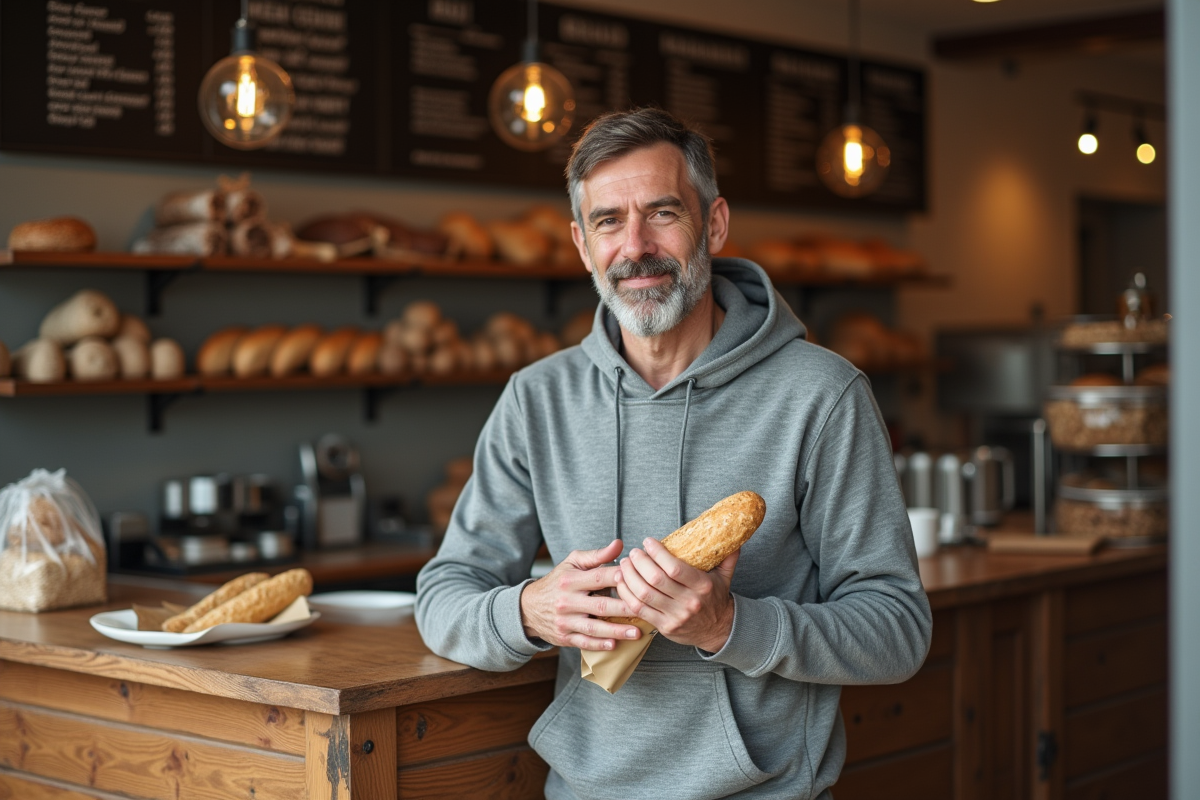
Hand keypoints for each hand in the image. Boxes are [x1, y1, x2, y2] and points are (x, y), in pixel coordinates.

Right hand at [519, 539, 643, 650]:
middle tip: (646, 609)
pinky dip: (599, 644)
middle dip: (625, 608)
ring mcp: (566, 621)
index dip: (619, 577)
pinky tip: (614, 645)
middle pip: (601, 605)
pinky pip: (584, 642)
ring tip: (637, 632)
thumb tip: (619, 544)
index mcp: (571, 580)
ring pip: (594, 627)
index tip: (639, 577)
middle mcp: (567, 601)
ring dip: (617, 631)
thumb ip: (596, 555)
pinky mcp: (565, 637)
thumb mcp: (572, 564)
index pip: (599, 577)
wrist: (529, 608)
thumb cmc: (558, 581)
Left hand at [615, 537, 737, 652]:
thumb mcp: (725, 576)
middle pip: (655, 579)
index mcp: (702, 586)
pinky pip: (639, 609)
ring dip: (629, 576)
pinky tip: (622, 582)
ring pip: (644, 594)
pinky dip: (627, 594)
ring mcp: (675, 616)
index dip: (657, 553)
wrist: (719, 631)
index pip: (675, 568)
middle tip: (634, 552)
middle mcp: (688, 602)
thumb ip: (728, 556)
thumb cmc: (716, 599)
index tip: (648, 542)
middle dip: (639, 562)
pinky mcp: (663, 627)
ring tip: (624, 564)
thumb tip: (734, 536)